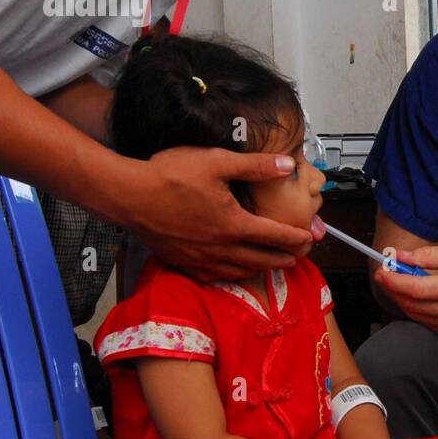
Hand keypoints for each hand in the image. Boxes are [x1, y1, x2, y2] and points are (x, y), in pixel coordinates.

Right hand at [109, 146, 320, 281]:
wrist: (127, 195)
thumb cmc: (169, 175)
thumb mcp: (216, 162)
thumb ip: (255, 165)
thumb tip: (286, 164)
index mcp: (232, 224)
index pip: (274, 236)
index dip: (295, 239)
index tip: (310, 239)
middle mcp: (220, 247)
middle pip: (261, 260)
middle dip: (283, 259)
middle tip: (298, 257)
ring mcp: (200, 259)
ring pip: (240, 271)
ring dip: (261, 269)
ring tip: (272, 266)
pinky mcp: (183, 263)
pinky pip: (215, 276)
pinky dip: (232, 275)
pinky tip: (234, 270)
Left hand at [372, 243, 437, 340]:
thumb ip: (428, 255)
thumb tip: (400, 257)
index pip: (417, 289)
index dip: (394, 280)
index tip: (382, 270)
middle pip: (413, 304)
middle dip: (394, 288)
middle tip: (386, 272)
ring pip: (417, 316)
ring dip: (404, 298)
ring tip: (402, 280)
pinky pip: (428, 323)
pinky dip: (418, 309)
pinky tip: (420, 295)